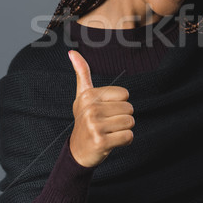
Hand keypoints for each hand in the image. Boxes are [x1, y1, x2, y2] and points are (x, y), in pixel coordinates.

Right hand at [68, 50, 134, 167]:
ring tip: (109, 132)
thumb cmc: (85, 120)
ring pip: (130, 122)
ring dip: (124, 129)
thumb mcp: (82, 95)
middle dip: (122, 118)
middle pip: (129, 108)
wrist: (77, 150)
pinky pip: (128, 137)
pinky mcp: (101, 142)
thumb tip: (72, 52)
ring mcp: (94, 126)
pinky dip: (124, 141)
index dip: (119, 103)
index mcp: (88, 95)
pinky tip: (112, 142)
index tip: (105, 110)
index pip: (125, 94)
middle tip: (107, 124)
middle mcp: (90, 109)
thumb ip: (82, 73)